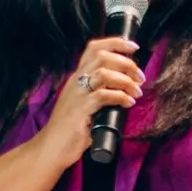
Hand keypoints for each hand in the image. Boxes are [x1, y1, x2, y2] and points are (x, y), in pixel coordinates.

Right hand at [34, 35, 143, 167]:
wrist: (51, 147)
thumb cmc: (71, 129)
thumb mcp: (86, 105)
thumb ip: (101, 94)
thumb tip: (126, 92)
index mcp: (77, 77)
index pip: (94, 48)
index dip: (115, 43)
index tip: (134, 47)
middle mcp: (76, 81)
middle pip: (102, 56)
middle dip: (126, 62)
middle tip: (140, 77)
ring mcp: (77, 94)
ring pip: (103, 73)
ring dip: (125, 80)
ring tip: (136, 91)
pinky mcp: (80, 110)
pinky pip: (103, 95)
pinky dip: (120, 97)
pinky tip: (128, 103)